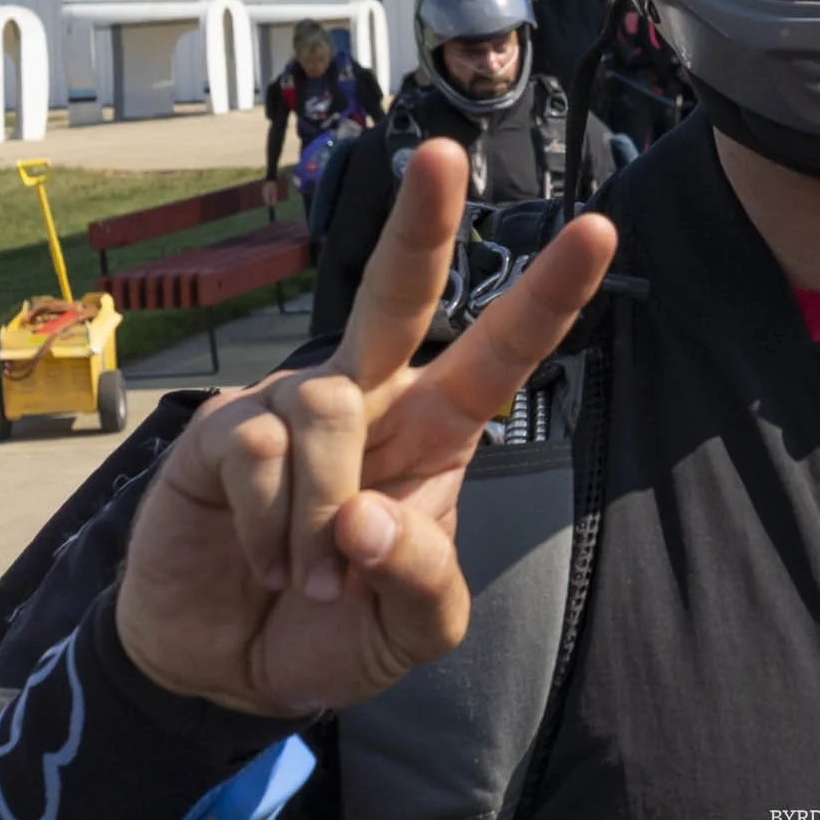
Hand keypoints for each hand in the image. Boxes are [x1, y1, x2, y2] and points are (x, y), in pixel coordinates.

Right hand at [115, 140, 616, 718]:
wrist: (224, 666)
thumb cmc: (335, 629)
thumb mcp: (411, 631)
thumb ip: (423, 582)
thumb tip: (369, 522)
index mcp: (437, 429)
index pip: (501, 352)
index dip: (548, 294)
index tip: (601, 229)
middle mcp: (370, 396)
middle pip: (399, 292)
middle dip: (421, 221)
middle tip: (440, 153)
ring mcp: (289, 402)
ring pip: (328, 409)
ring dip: (320, 518)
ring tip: (310, 578)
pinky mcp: (218, 429)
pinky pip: (255, 452)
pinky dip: (268, 527)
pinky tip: (262, 557)